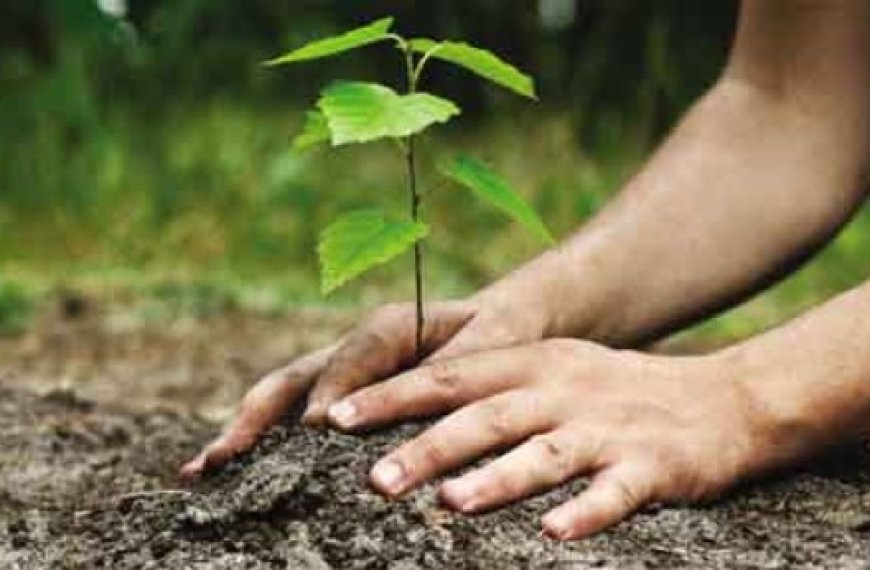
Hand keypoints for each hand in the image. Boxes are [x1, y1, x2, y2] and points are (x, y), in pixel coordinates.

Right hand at [180, 294, 547, 478]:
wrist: (500, 326)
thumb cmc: (500, 335)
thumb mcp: (494, 342)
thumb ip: (458, 366)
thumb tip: (420, 400)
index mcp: (392, 326)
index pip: (355, 356)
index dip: (335, 389)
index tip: (319, 428)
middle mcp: (355, 350)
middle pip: (295, 378)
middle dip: (257, 417)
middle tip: (220, 458)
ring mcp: (342, 376)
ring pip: (283, 399)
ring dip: (244, 432)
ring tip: (203, 471)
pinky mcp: (342, 399)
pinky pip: (297, 419)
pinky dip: (266, 444)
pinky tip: (236, 476)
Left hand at [327, 339, 796, 539]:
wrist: (723, 398)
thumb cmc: (618, 391)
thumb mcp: (555, 372)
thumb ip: (493, 388)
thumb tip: (416, 419)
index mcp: (534, 364)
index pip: (451, 376)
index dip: (393, 395)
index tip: (338, 418)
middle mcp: (564, 390)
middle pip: (486, 416)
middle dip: (428, 446)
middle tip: (374, 478)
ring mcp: (608, 428)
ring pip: (543, 453)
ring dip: (496, 479)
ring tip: (450, 504)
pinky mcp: (653, 466)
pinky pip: (614, 492)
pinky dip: (585, 512)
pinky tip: (555, 535)